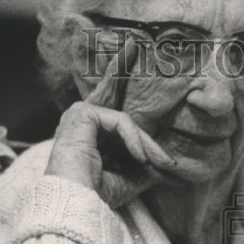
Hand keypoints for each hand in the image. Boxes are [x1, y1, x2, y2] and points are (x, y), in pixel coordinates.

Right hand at [46, 39, 177, 206]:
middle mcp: (82, 121)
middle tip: (135, 43)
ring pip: (126, 120)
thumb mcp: (129, 179)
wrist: (75, 201)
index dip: (118, 87)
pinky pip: (121, 122)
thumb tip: (168, 165)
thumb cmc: (95, 194)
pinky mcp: (82, 114)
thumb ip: (146, 167)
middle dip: (121, 67)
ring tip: (160, 162)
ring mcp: (79, 115)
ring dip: (147, 144)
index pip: (110, 108)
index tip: (129, 62)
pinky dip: (134, 141)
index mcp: (90, 135)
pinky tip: (140, 157)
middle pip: (107, 90)